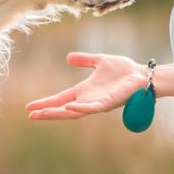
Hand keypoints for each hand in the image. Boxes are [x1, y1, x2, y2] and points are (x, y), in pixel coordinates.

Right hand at [26, 53, 146, 120]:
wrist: (142, 75)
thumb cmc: (124, 70)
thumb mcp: (99, 61)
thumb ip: (85, 60)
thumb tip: (68, 57)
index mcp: (84, 91)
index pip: (61, 99)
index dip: (46, 103)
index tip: (30, 107)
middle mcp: (88, 100)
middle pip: (63, 109)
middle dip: (47, 113)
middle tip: (31, 115)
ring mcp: (97, 103)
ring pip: (74, 112)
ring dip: (58, 113)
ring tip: (42, 114)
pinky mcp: (108, 103)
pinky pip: (92, 108)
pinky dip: (80, 108)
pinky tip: (69, 107)